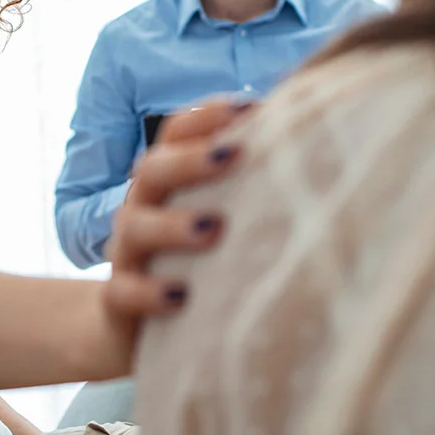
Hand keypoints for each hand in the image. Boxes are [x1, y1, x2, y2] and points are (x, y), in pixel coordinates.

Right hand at [104, 101, 244, 321]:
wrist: (138, 328)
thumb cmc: (201, 261)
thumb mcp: (225, 216)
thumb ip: (254, 181)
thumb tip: (315, 133)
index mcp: (167, 181)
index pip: (175, 133)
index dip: (205, 116)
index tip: (249, 107)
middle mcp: (142, 209)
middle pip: (152, 170)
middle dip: (191, 160)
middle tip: (235, 155)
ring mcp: (127, 255)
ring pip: (135, 228)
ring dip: (172, 225)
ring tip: (212, 228)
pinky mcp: (119, 302)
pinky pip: (122, 293)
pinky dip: (148, 292)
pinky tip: (181, 296)